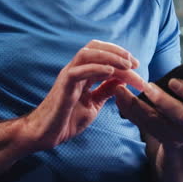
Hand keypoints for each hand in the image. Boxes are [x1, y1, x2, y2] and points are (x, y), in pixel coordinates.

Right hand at [20, 40, 146, 150]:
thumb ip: (106, 91)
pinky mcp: (63, 87)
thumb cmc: (66, 120)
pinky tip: (111, 72)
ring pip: (86, 54)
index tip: (137, 66)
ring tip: (126, 65)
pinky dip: (96, 68)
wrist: (45, 135)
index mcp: (81, 73)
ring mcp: (67, 77)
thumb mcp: (93, 103)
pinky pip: (78, 72)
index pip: (100, 54)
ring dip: (109, 56)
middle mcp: (74, 70)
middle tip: (135, 63)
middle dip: (117, 51)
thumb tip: (123, 80)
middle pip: (94, 47)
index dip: (120, 56)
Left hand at [114, 78, 182, 147]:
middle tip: (146, 87)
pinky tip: (119, 99)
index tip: (173, 82)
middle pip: (180, 115)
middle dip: (162, 101)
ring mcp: (181, 134)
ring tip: (124, 92)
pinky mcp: (164, 139)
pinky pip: (146, 127)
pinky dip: (131, 112)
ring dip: (139, 108)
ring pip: (158, 123)